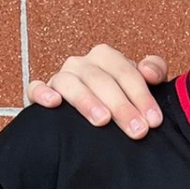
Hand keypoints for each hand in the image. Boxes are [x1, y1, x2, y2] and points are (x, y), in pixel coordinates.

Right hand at [27, 45, 169, 138]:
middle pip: (100, 79)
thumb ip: (154, 70)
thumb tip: (150, 72)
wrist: (96, 120)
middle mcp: (82, 64)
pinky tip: (54, 103)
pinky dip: (42, 93)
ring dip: (86, 100)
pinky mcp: (40, 94)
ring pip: (70, 82)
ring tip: (102, 120)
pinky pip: (35, 88)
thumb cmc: (122, 99)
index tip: (154, 121)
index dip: (142, 95)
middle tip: (137, 130)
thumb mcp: (142, 85)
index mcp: (106, 58)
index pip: (126, 71)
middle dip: (121, 105)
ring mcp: (60, 78)